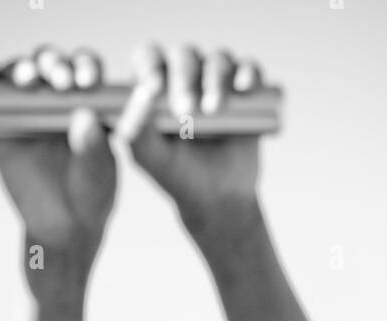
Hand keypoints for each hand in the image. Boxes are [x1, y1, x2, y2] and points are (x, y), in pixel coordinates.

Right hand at [0, 48, 116, 262]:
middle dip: (54, 63)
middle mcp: (58, 96)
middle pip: (52, 62)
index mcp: (89, 101)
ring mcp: (28, 106)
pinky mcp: (2, 122)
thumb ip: (94, 149)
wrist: (61, 227)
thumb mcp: (98, 176)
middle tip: (59, 80)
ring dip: (23, 68)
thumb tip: (84, 116)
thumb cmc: (90, 197)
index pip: (86, 69)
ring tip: (27, 79)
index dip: (85, 67)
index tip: (85, 81)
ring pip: (22, 72)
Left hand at [117, 45, 263, 238]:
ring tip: (214, 110)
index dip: (150, 65)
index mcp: (155, 87)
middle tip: (186, 110)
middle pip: (184, 55)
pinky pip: (249, 69)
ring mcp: (217, 80)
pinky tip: (243, 88)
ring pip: (218, 59)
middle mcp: (185, 76)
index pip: (148, 58)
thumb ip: (136, 129)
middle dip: (184, 78)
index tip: (155, 89)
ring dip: (215, 79)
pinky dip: (248, 73)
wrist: (219, 198)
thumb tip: (143, 93)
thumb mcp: (150, 158)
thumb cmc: (178, 176)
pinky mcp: (245, 90)